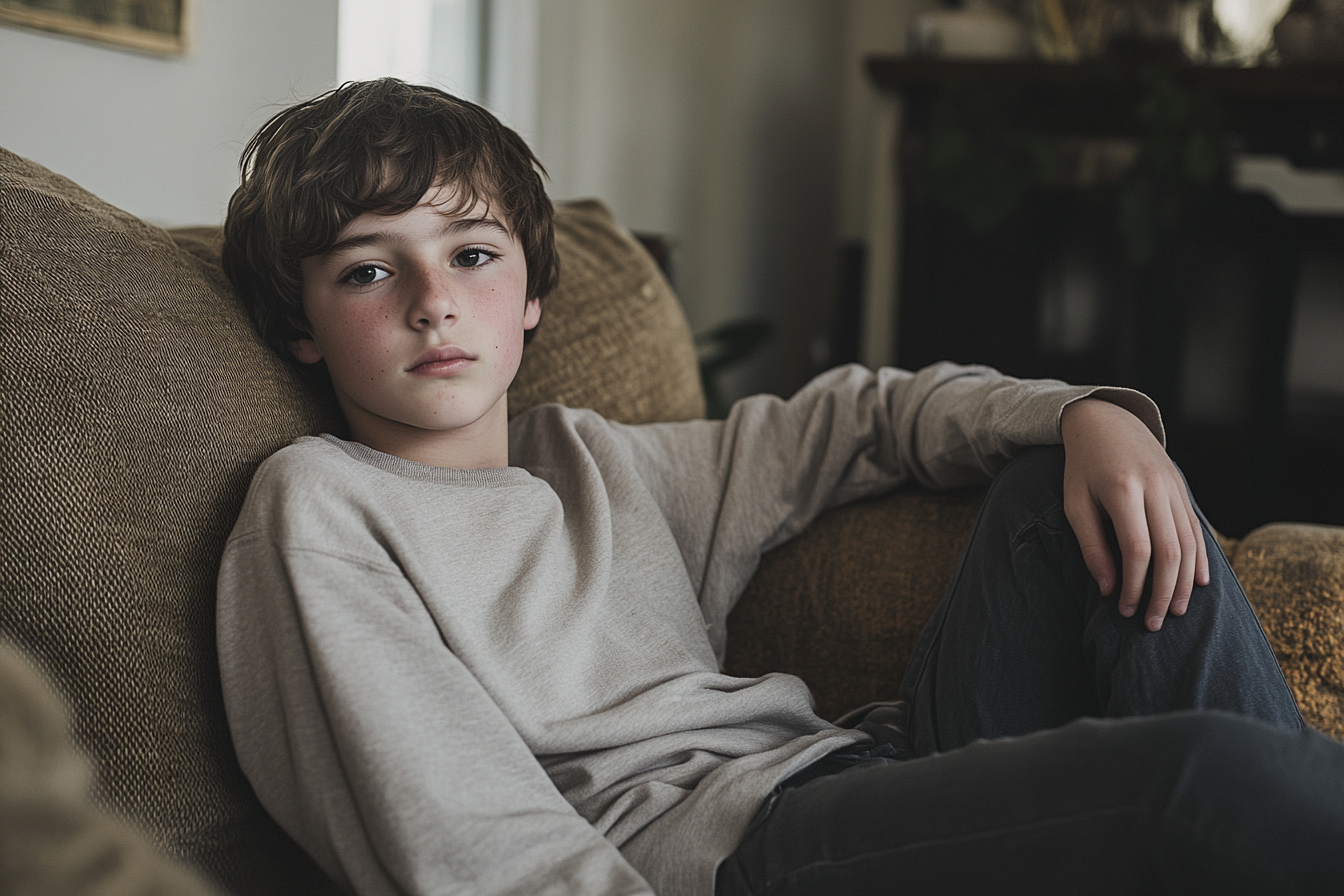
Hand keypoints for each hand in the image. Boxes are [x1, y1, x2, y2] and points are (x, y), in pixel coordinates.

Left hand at [1060, 399, 1209, 630]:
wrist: (1106, 421)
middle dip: (1162, 592)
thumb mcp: (1075, 503)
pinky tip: (1199, 584)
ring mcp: (1174, 488)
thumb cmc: (1082, 467)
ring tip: (1174, 611)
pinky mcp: (1183, 489)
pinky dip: (1200, 559)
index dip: (1134, 585)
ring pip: (1189, 543)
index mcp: (1123, 490)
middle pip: (1170, 551)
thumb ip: (1091, 546)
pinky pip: (1197, 529)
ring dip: (1185, 582)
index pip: (1137, 550)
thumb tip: (1109, 589)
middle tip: (1153, 623)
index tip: (1125, 610)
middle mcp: (1156, 488)